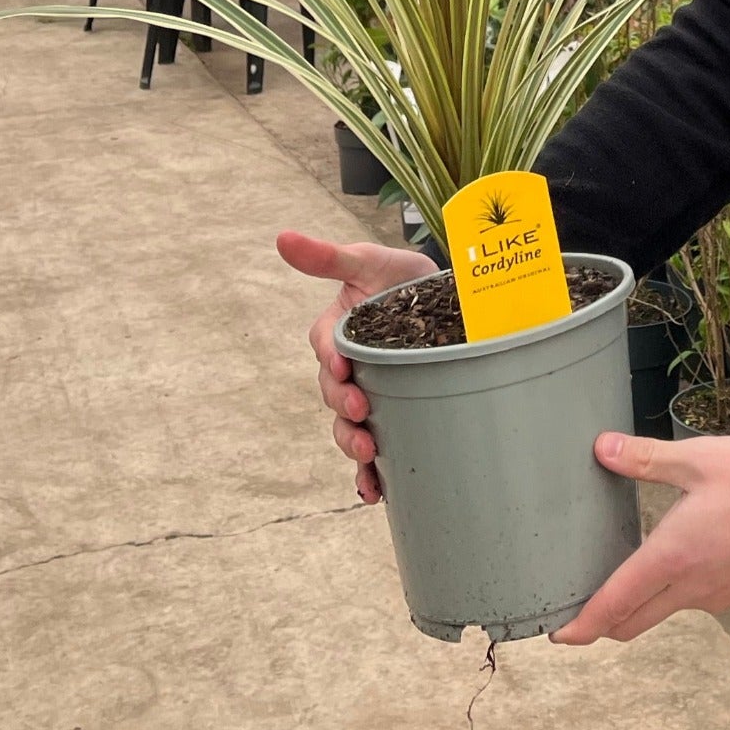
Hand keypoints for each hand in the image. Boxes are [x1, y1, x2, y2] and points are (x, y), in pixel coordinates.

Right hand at [276, 232, 437, 504]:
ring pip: (350, 427)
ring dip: (353, 445)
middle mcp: (349, 368)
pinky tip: (376, 492)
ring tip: (369, 456)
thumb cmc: (398, 276)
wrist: (447, 297)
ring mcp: (370, 393)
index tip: (344, 367)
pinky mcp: (394, 412)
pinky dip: (371, 475)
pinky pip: (377, 450)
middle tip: (361, 414)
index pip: (326, 350)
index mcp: (337, 333)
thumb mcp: (365, 261)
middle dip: (344, 409)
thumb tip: (282, 236)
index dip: (331, 361)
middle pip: (334, 395)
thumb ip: (326, 257)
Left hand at [549, 432, 729, 645]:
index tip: (558, 635)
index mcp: (672, 557)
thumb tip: (601, 448)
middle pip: (631, 622)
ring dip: (634, 606)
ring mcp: (714, 596)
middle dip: (600, 623)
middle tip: (575, 610)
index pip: (614, 604)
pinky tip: (667, 563)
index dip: (581, 624)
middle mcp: (689, 588)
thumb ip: (647, 458)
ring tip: (617, 578)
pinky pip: (688, 602)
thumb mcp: (699, 460)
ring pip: (659, 613)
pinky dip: (665, 594)